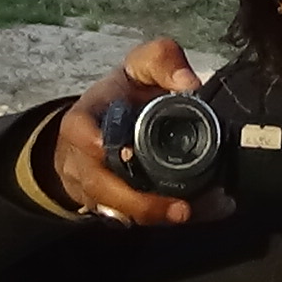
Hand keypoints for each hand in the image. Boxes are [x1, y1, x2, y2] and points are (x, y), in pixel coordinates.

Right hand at [50, 38, 232, 224]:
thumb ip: (162, 60)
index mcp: (84, 120)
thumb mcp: (139, 67)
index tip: (118, 150)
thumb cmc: (124, 94)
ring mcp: (95, 187)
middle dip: (138, 201)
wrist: (107, 124)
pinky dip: (168, 219)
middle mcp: (83, 158)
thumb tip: (189, 82)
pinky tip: (204, 212)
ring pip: (119, 212)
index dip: (91, 142)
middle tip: (181, 207)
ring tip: (196, 212)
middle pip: (101, 186)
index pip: (77, 130)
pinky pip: (136, 220)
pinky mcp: (114, 207)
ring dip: (157, 216)